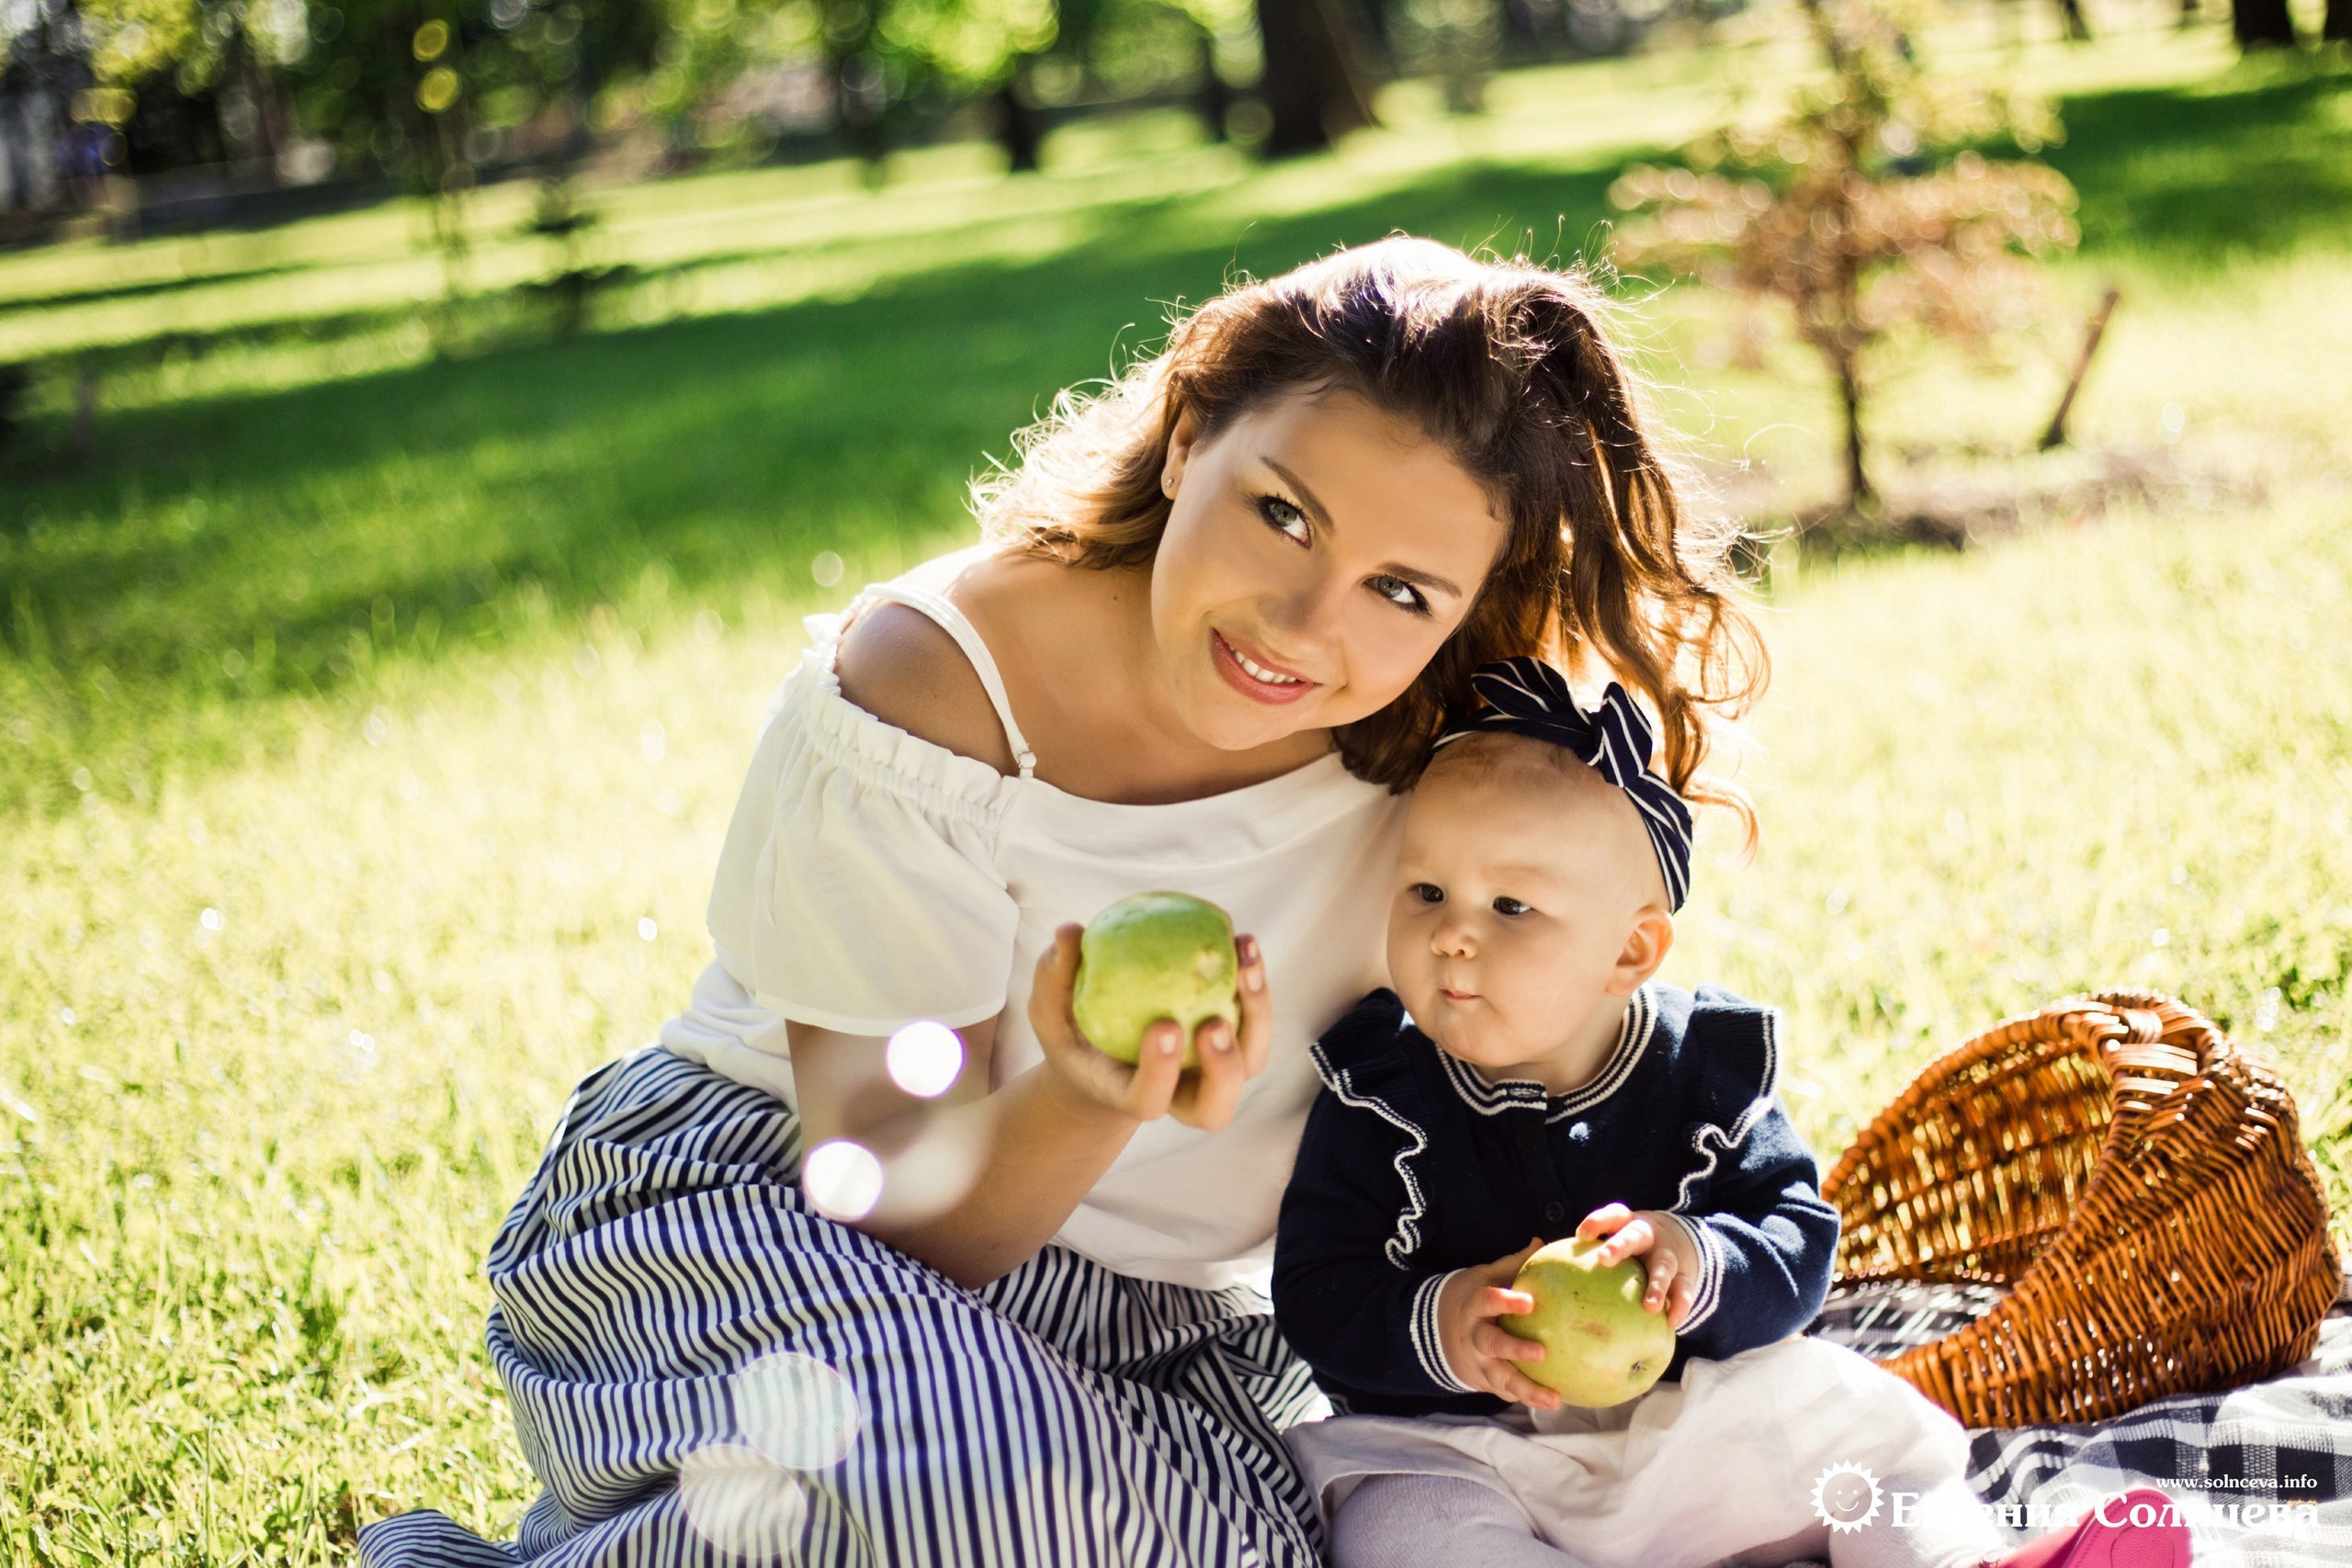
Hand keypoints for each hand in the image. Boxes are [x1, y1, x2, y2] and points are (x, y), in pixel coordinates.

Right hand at [1027, 923, 1272, 1131]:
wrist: (1110, 1056)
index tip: (1163, 1027)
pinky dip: (1253, 982)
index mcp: (1133, 1096)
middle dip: (1223, 1067)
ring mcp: (1212, 1073)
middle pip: (1216, 1104)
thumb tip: (1069, 931)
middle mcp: (1181, 1095)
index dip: (1160, 1072)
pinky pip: (1253, 1019)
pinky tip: (1243, 941)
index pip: (1149, 1099)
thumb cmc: (1076, 1037)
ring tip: (1245, 962)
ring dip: (1256, 1013)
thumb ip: (1054, 977)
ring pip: (1249, 1061)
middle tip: (1215, 1021)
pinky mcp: (1233, 1044)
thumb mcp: (1051, 1011)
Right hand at [1436, 1238, 1559, 1409]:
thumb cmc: (1472, 1299)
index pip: (1487, 1302)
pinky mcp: (1486, 1382)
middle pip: (1492, 1344)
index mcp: (1475, 1308)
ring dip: (1527, 1390)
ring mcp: (1479, 1363)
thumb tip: (1541, 1243)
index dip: (1505, 1302)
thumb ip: (1513, 1264)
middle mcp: (1474, 1337)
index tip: (1529, 1302)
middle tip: (1541, 1353)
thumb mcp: (1485, 1278)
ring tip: (1554, 1399)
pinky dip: (1528, 1399)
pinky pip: (1507, 1392)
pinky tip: (1552, 1403)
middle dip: (1515, 1350)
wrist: (1436, 1332)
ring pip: (1501, 1379)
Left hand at [1577, 1203, 1699, 1329]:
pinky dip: (1680, 1304)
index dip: (1597, 1222)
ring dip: (1657, 1284)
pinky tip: (1672, 1321)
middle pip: (1635, 1234)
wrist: (1681, 1240)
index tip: (1582, 1235)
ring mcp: (1668, 1254)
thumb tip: (1540, 1278)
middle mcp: (1649, 1235)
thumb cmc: (1631, 1249)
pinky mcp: (1685, 1274)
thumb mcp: (1615, 1241)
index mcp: (1627, 1224)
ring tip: (1650, 1305)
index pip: (1612, 1215)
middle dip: (1620, 1245)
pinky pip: (1685, 1290)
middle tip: (1604, 1259)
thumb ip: (1586, 1256)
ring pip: (1664, 1265)